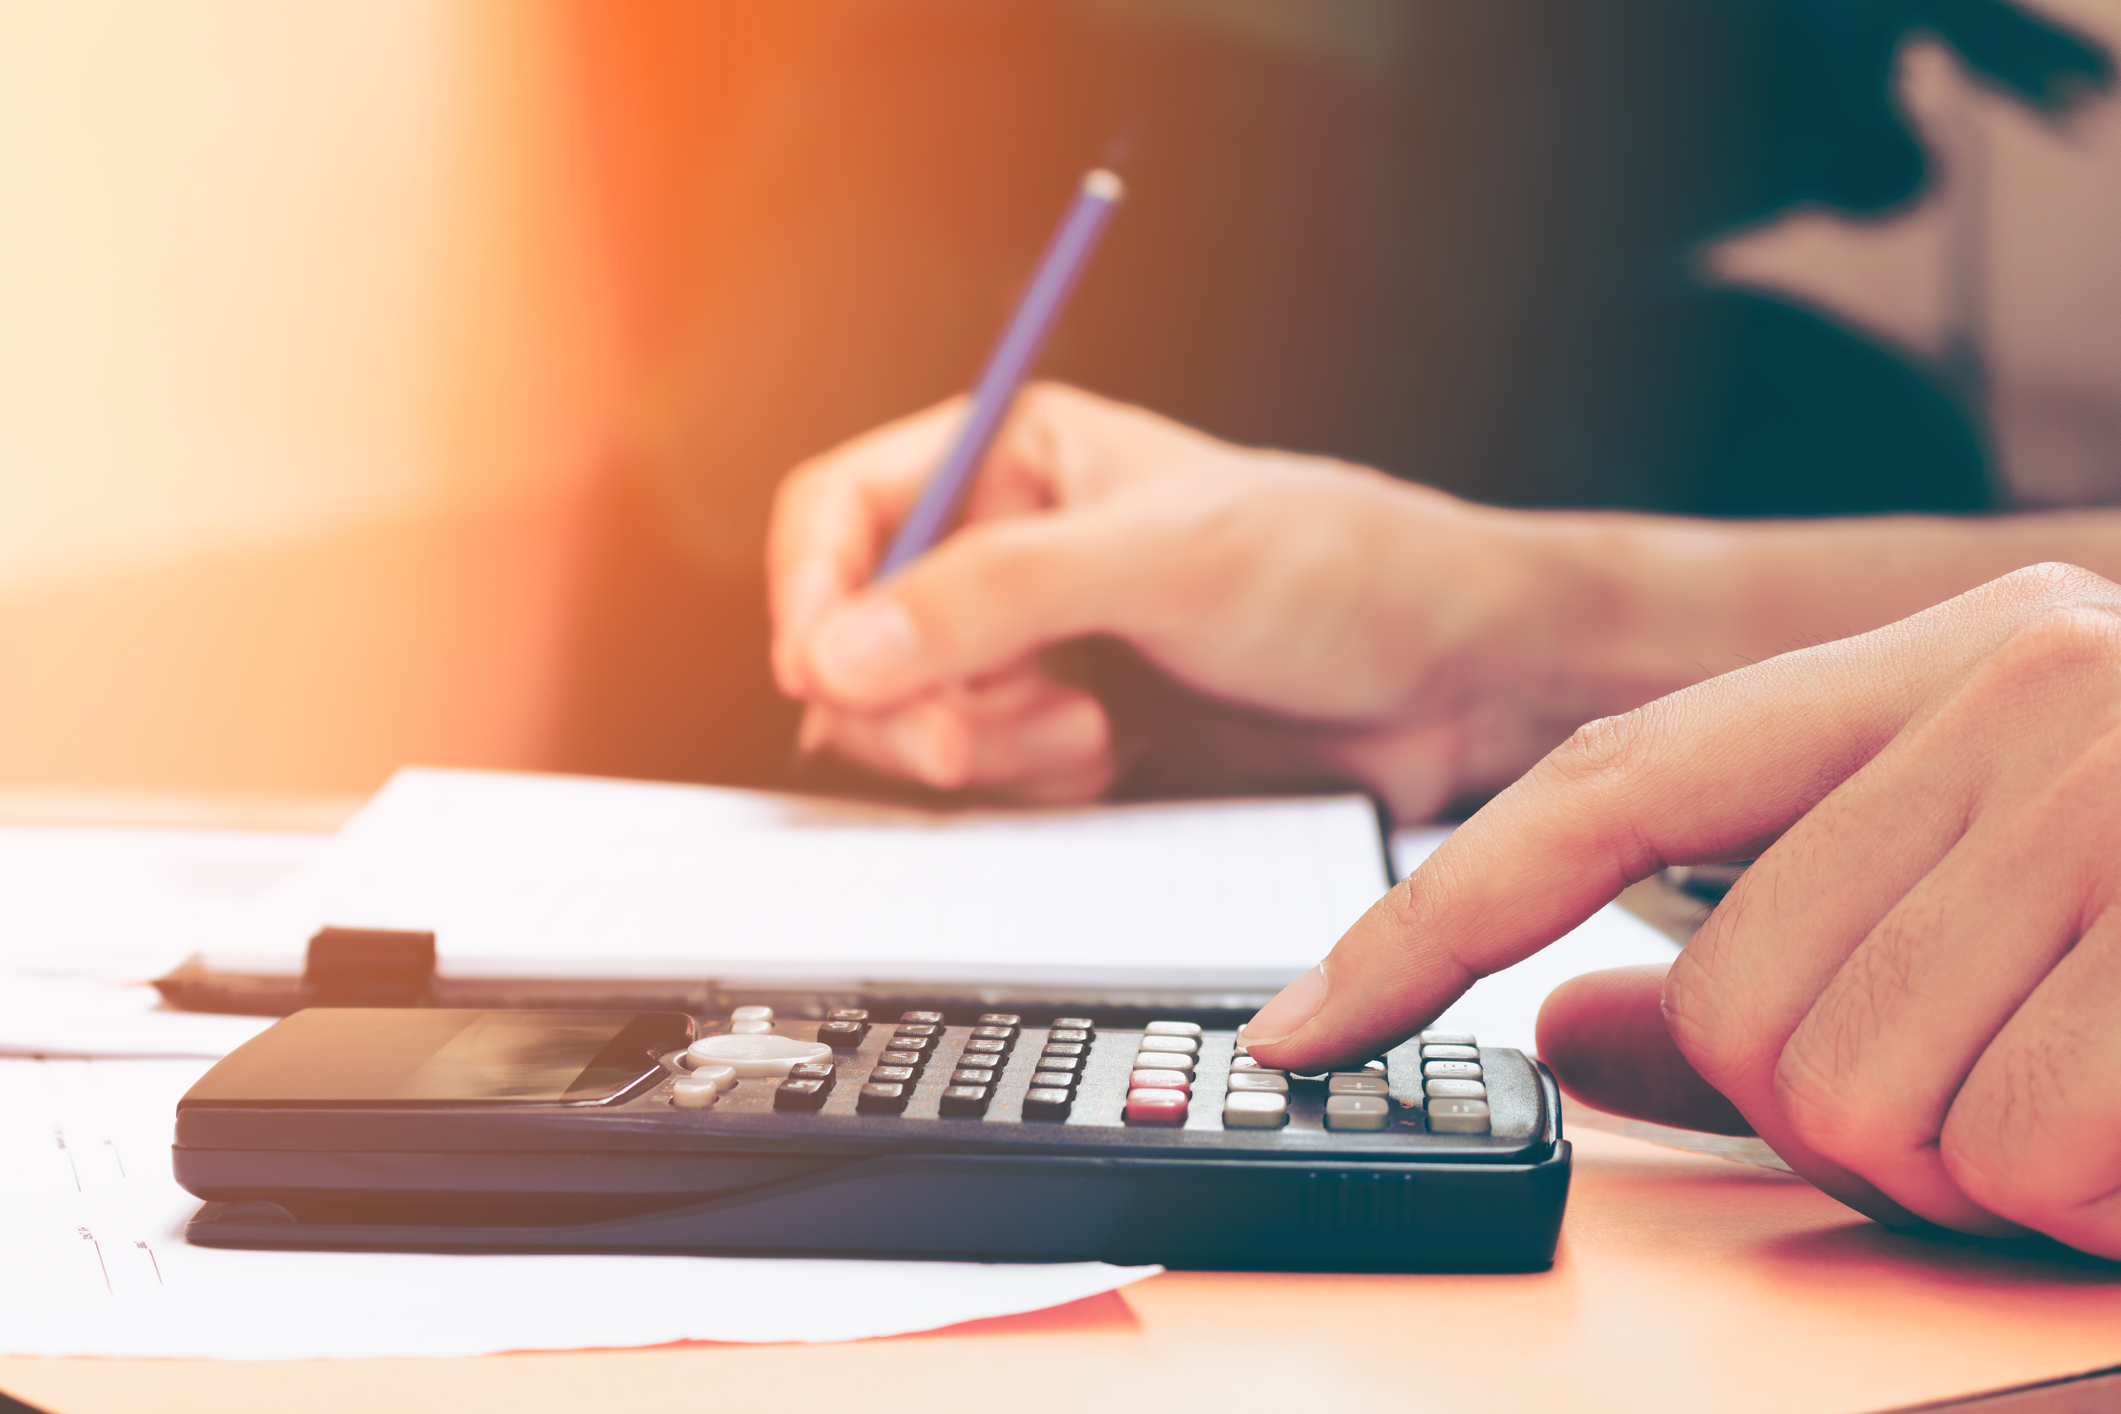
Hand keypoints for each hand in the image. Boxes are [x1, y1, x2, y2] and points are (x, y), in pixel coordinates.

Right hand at [769, 383, 1597, 814]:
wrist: (1451, 682)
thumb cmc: (1340, 570)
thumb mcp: (1164, 560)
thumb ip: (997, 595)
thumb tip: (839, 648)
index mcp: (1016, 458)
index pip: (843, 510)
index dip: (811, 590)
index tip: (825, 668)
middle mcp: (1009, 550)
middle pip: (857, 633)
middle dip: (909, 697)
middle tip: (977, 737)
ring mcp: (1035, 648)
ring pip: (909, 716)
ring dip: (980, 748)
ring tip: (1088, 735)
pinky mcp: (1067, 732)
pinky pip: (979, 778)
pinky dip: (1024, 785)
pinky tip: (1107, 760)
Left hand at [1245, 564, 2120, 1257]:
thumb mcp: (1984, 902)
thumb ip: (1762, 959)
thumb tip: (1560, 1033)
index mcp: (1942, 661)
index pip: (1611, 785)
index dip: (1434, 921)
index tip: (1304, 1024)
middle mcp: (2018, 690)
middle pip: (1726, 997)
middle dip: (1821, 1106)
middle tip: (1975, 1086)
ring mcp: (2111, 798)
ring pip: (1840, 1090)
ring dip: (1950, 1159)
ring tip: (2074, 1092)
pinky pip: (2005, 1154)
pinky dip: (2060, 1195)